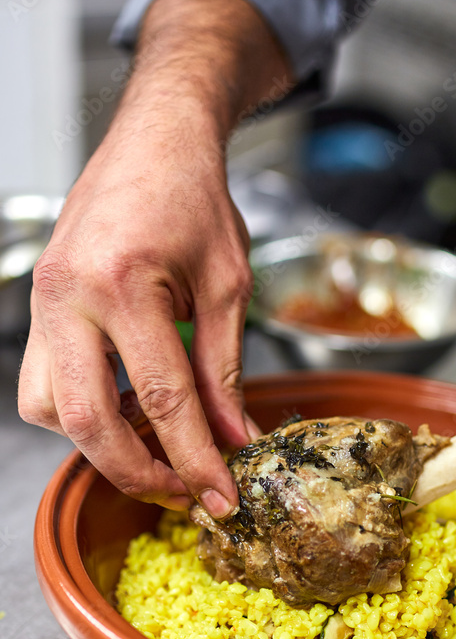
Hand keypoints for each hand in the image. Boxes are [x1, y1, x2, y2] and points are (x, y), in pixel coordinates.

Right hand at [18, 0, 292, 516]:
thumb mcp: (228, 286)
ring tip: (157, 447)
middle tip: (184, 494)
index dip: (196, 460)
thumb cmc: (194, 199)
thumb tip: (233, 441)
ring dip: (101, 443)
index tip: (222, 499)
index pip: (164, 400)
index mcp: (124, 284)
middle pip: (89, 421)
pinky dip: (82, 411)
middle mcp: (68, 295)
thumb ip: (225, 370)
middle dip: (139, 473)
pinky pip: (44, 383)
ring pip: (51, 409)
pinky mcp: (39, 306)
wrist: (153, 140)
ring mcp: (43, 301)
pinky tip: (126, 407)